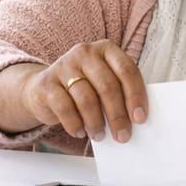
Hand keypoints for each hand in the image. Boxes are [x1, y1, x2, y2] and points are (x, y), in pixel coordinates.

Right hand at [20, 41, 148, 142]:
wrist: (46, 88)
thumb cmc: (85, 86)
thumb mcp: (104, 82)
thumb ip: (121, 92)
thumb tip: (136, 118)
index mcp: (106, 49)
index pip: (127, 70)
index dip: (136, 95)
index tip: (140, 118)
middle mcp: (85, 53)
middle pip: (107, 86)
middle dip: (118, 115)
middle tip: (123, 135)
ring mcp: (63, 66)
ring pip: (86, 99)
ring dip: (96, 122)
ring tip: (100, 135)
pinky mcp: (46, 83)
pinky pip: (64, 108)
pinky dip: (75, 124)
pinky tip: (80, 132)